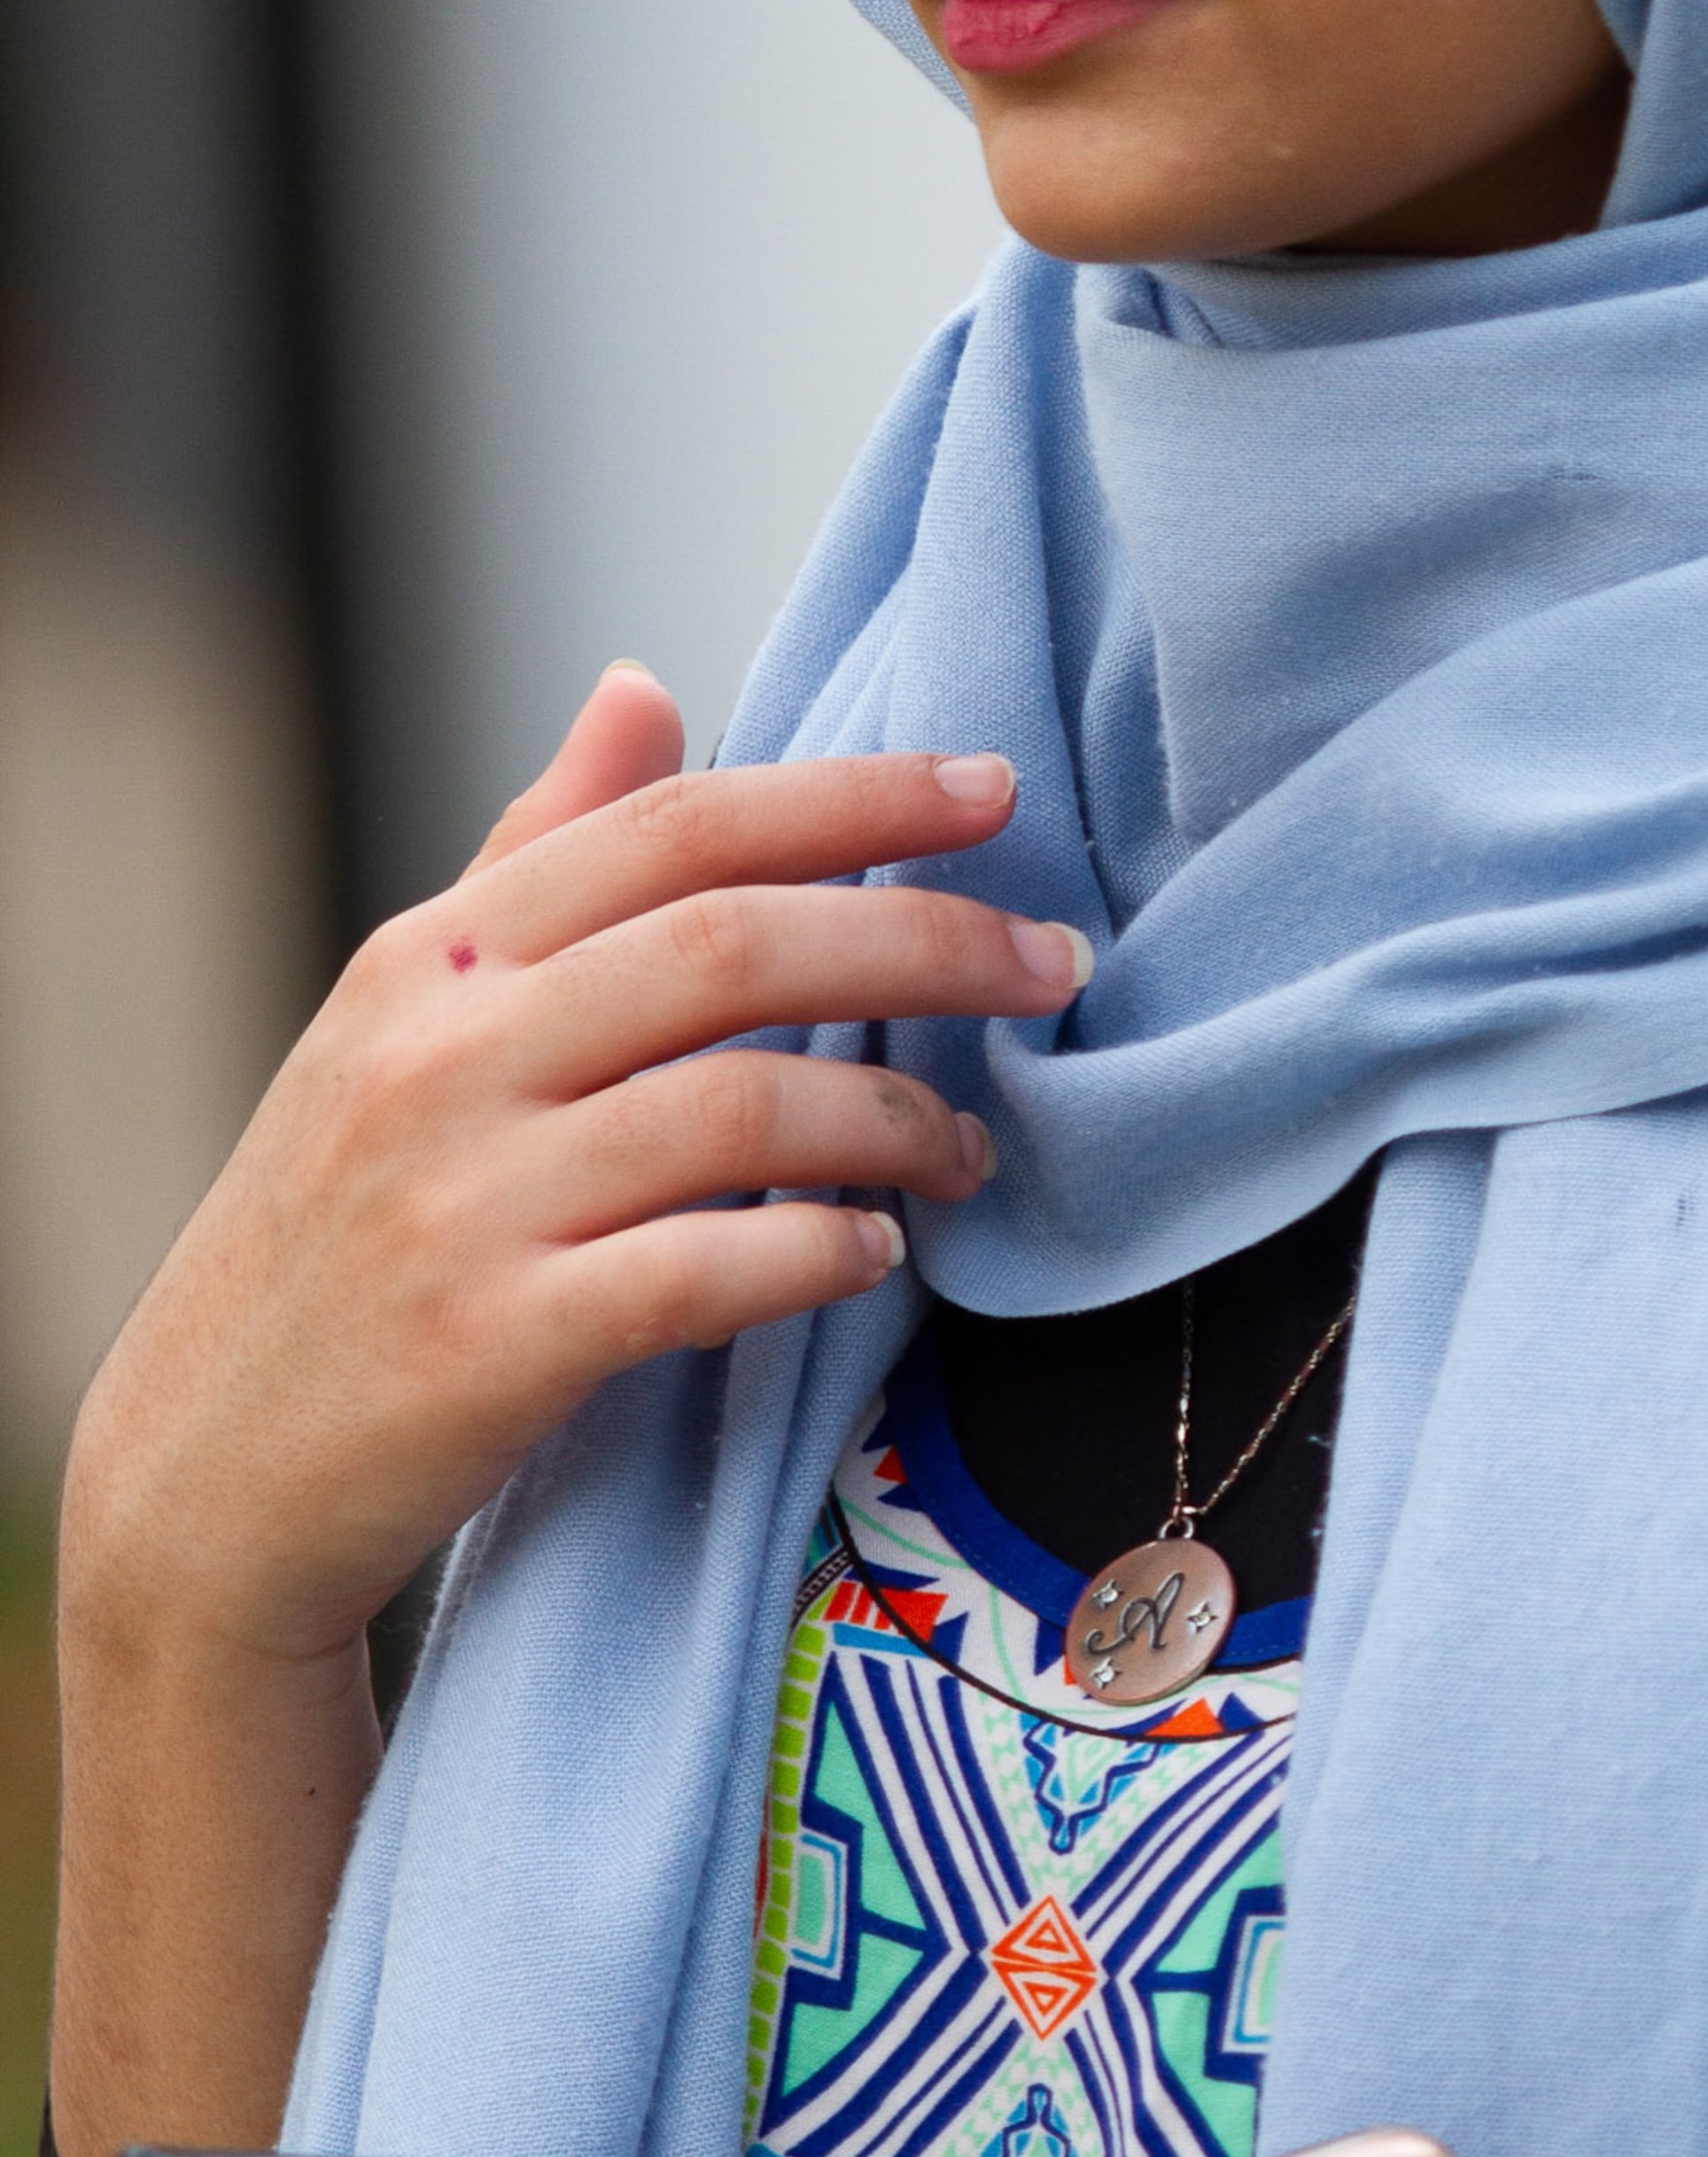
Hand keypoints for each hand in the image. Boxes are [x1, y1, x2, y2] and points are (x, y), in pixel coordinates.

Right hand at [61, 663, 1082, 1679]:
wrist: (208, 1469)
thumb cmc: (343, 1227)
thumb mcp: (409, 1019)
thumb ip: (543, 855)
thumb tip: (644, 687)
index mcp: (437, 959)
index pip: (676, 830)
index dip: (852, 797)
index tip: (992, 791)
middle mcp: (444, 1058)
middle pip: (732, 945)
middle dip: (925, 940)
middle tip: (1050, 964)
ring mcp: (462, 1201)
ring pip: (740, 1106)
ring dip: (896, 1119)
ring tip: (971, 1147)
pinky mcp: (491, 1346)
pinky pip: (700, 1271)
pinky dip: (815, 1253)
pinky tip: (877, 1253)